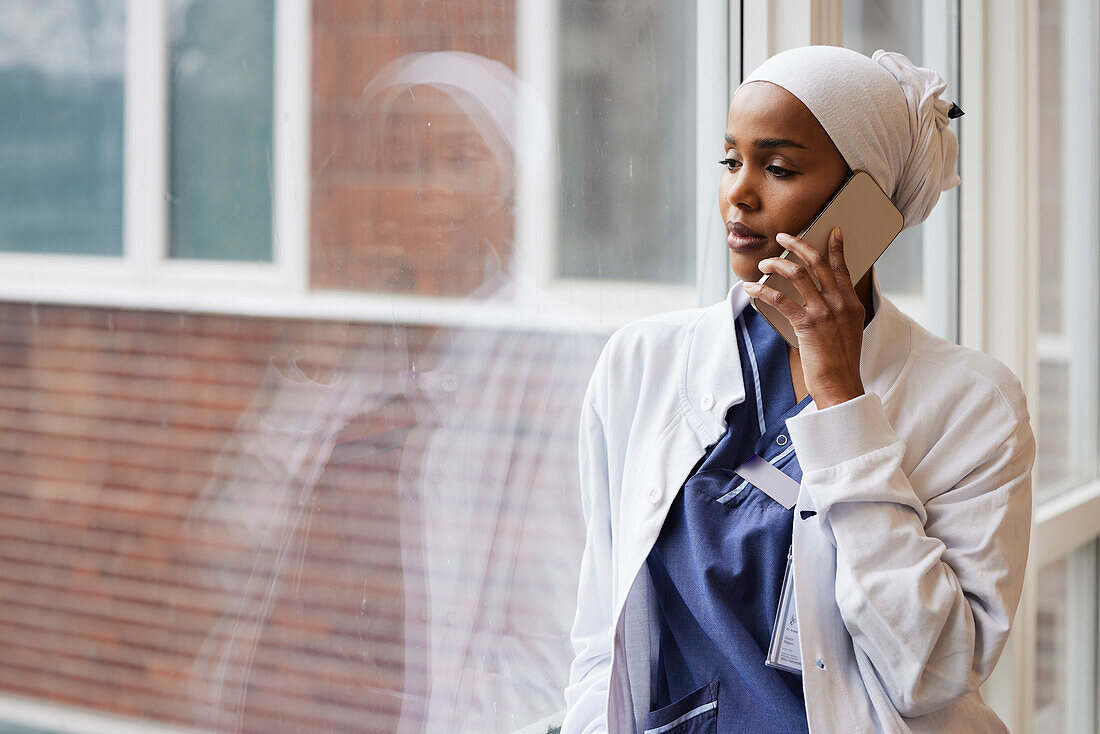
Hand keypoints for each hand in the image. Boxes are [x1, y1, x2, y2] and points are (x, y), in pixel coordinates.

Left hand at [743, 227, 864, 408]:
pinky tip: (752, 287)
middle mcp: (840, 303)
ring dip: (776, 264)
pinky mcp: (807, 324)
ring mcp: (824, 312)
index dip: (836, 247)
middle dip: (798, 244)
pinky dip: (763, 290)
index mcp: (851, 304)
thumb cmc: (840, 363)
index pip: (843, 268)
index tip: (832, 231)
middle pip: (817, 263)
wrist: (840, 385)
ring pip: (798, 275)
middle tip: (783, 236)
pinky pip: (780, 298)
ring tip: (764, 264)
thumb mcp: (848, 332)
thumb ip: (839, 312)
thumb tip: (823, 299)